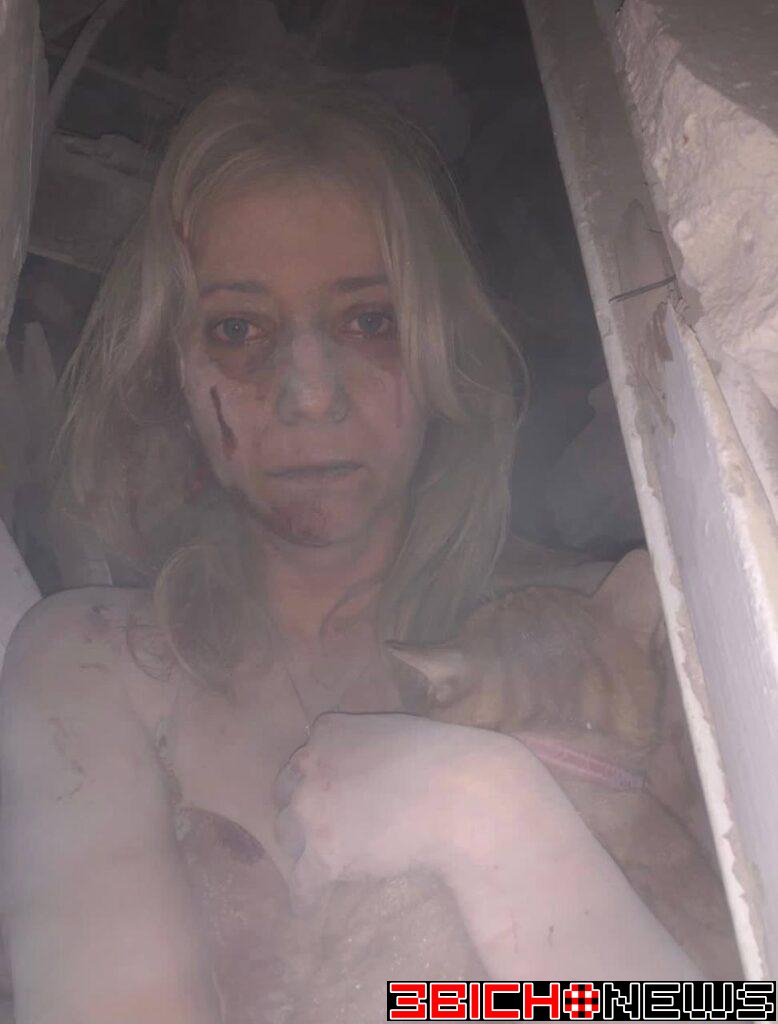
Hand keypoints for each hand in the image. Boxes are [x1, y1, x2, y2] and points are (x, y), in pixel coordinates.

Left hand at [273, 712, 514, 911]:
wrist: (457, 796)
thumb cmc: (441, 761)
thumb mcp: (393, 734)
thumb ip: (366, 749)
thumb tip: (369, 770)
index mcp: (328, 732)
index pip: (304, 761)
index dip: (313, 782)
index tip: (323, 797)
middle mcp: (310, 767)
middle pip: (288, 796)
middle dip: (301, 812)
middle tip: (317, 830)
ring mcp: (313, 810)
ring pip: (288, 837)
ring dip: (300, 850)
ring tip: (311, 867)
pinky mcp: (324, 854)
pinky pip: (302, 882)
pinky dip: (305, 895)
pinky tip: (308, 905)